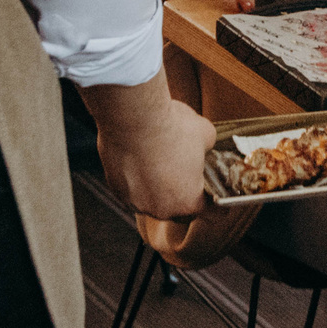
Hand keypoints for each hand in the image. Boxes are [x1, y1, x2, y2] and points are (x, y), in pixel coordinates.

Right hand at [84, 76, 216, 220]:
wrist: (134, 116)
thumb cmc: (173, 127)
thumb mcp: (207, 135)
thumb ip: (208, 151)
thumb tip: (203, 148)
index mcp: (188, 202)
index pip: (206, 210)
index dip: (210, 199)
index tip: (210, 190)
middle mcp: (161, 210)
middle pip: (177, 208)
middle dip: (181, 194)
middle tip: (182, 173)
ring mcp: (136, 202)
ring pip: (151, 200)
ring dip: (155, 188)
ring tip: (156, 162)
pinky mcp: (116, 190)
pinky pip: (131, 190)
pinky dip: (135, 179)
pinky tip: (137, 158)